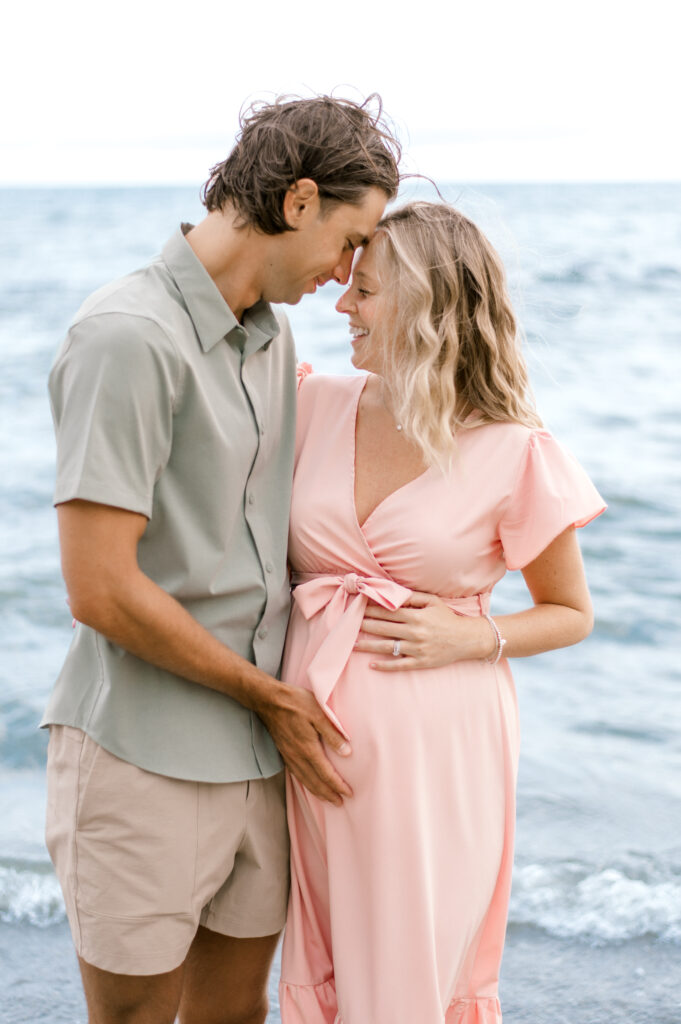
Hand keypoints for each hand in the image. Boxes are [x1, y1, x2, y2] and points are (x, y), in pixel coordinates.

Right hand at [258, 685, 352, 804]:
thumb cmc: (296, 703)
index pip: (326, 773)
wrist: (269, 700)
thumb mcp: (319, 713)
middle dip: (328, 794)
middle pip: (315, 782)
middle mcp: (298, 756)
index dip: (338, 785)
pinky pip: (295, 773)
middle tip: (340, 803)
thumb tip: (347, 752)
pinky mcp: (283, 752)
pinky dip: (305, 783)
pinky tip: (308, 783)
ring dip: (317, 792)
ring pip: (304, 780)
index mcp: (308, 748)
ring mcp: (289, 755)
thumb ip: (333, 734)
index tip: (349, 794)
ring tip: (327, 799)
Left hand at [354, 591, 494, 671]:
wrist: (467, 639)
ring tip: (353, 644)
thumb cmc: (447, 618)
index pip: (388, 611)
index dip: (371, 608)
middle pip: (383, 628)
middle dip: (365, 624)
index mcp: (416, 616)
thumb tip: (394, 594)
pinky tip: (371, 665)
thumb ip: (413, 597)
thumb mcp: (433, 602)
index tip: (358, 606)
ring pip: (387, 647)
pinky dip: (385, 665)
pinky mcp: (420, 662)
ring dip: (368, 645)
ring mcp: (417, 648)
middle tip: (348, 622)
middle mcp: (414, 632)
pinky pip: (399, 665)